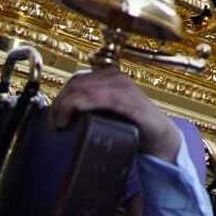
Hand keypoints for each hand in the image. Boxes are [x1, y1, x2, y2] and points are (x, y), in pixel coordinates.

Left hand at [49, 67, 180, 159]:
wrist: (161, 137)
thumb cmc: (134, 126)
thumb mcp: (109, 111)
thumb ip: (93, 105)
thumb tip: (63, 111)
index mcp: (111, 77)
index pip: (77, 79)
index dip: (61, 96)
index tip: (54, 117)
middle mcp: (117, 77)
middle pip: (76, 82)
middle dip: (59, 102)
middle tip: (54, 124)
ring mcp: (123, 88)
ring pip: (82, 89)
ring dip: (64, 106)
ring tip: (60, 124)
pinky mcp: (128, 102)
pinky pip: (97, 98)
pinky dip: (78, 107)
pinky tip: (70, 121)